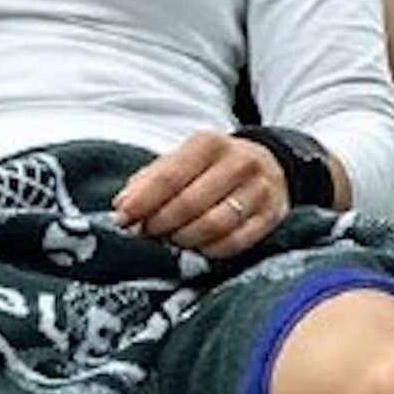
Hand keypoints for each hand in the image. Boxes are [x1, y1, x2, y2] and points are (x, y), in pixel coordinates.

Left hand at [111, 131, 288, 258]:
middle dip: (161, 223)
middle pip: (190, 203)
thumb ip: (152, 178)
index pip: (170, 175)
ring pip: (215, 225)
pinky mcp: (271, 216)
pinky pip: (236, 242)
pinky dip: (210, 250)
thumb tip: (123, 205)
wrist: (269, 164)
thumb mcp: (184, 158)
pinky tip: (196, 248)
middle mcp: (237, 163)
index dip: (143, 200)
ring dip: (185, 239)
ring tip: (169, 240)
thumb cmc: (214, 165)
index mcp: (208, 143)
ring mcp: (258, 190)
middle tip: (145, 233)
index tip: (122, 217)